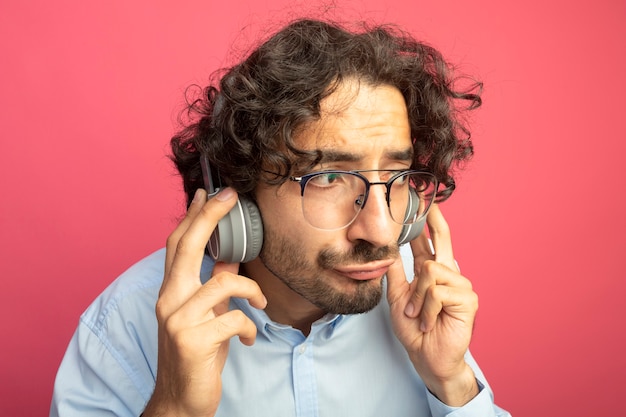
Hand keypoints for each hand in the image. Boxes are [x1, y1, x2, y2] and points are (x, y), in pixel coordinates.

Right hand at [143, 188, 266, 416]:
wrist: (180, 401)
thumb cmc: (196, 356)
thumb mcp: (206, 316)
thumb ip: (213, 287)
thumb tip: (230, 259)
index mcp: (171, 293)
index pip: (176, 246)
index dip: (192, 217)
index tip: (206, 193)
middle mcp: (169, 301)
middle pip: (186, 248)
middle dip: (209, 217)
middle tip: (229, 196)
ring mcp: (178, 321)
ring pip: (223, 283)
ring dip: (251, 290)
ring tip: (259, 304)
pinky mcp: (194, 341)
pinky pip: (235, 318)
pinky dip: (248, 328)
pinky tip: (247, 340)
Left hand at [386, 205, 478, 405]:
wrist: (427, 357)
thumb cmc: (415, 329)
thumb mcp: (398, 297)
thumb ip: (395, 273)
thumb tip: (387, 249)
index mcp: (434, 272)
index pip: (431, 240)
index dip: (426, 220)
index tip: (420, 200)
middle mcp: (450, 274)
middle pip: (443, 238)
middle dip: (432, 218)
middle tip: (423, 197)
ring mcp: (461, 285)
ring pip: (429, 270)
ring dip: (416, 298)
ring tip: (417, 315)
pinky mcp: (468, 299)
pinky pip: (437, 290)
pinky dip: (426, 309)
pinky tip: (429, 322)